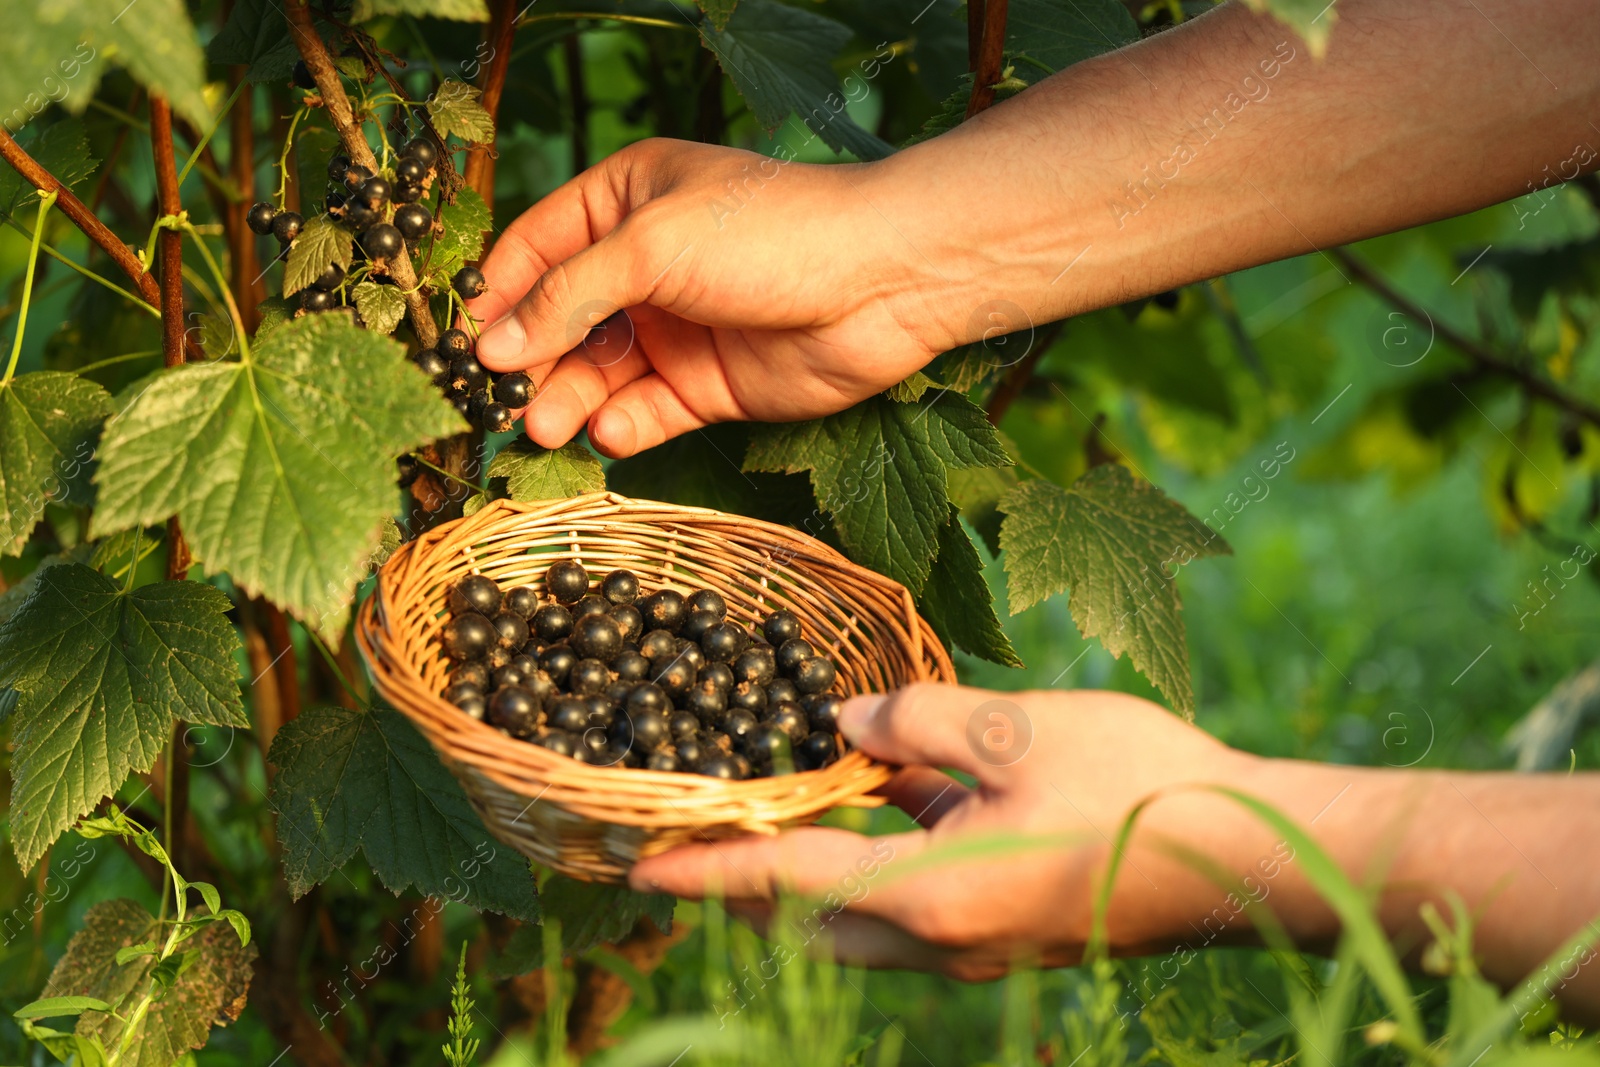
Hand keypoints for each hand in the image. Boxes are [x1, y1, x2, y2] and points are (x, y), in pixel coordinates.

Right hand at [464, 139, 945, 458]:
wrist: (880, 283)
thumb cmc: (767, 234)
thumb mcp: (650, 247)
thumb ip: (567, 296)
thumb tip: (492, 346)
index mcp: (624, 201)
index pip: (536, 248)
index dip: (496, 295)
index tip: (461, 344)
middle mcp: (644, 265)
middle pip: (560, 320)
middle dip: (529, 362)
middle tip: (499, 404)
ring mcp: (676, 328)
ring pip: (598, 373)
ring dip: (568, 401)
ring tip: (543, 429)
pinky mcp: (707, 385)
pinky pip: (647, 411)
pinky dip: (622, 426)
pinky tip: (610, 434)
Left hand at [627, 684, 1268, 977]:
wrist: (1249, 858)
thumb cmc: (1140, 787)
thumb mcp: (1017, 728)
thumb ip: (915, 721)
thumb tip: (844, 726)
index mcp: (929, 895)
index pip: (785, 880)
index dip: (706, 869)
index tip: (638, 871)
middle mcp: (940, 940)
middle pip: (809, 917)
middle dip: (746, 881)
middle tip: (698, 836)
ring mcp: (978, 948)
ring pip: (857, 920)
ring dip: (809, 874)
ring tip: (775, 815)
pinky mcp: (1009, 934)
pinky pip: (913, 907)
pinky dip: (874, 865)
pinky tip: (883, 802)